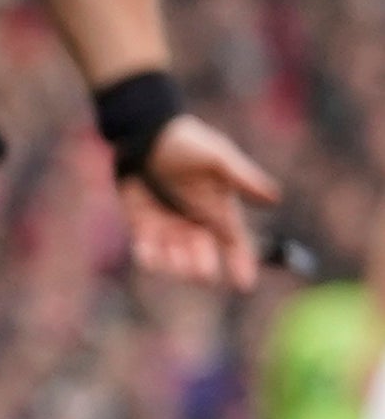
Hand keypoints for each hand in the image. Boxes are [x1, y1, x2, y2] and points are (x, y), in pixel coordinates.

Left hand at [120, 115, 280, 288]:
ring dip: (175, 264)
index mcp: (220, 212)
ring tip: (173, 262)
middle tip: (202, 271)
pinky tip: (148, 254)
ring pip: (175, 258)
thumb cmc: (187, 143)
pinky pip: (146, 248)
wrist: (147, 133)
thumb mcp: (218, 157)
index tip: (244, 285)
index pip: (236, 245)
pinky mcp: (143, 224)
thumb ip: (242, 178)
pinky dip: (147, 255)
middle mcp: (197, 224)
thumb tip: (274, 198)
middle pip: (203, 256)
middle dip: (203, 266)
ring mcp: (169, 226)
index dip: (242, 265)